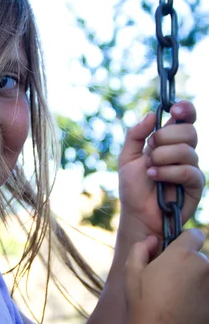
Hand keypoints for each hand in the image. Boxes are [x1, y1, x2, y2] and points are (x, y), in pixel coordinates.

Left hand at [118, 101, 204, 240]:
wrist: (136, 214)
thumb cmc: (133, 187)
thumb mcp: (127, 157)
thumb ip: (135, 134)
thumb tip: (152, 114)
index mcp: (169, 141)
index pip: (186, 118)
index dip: (185, 109)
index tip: (174, 110)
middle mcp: (183, 151)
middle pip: (189, 131)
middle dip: (165, 138)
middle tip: (150, 149)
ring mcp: (191, 167)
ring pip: (186, 150)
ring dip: (162, 158)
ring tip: (150, 169)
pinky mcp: (195, 185)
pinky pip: (188, 171)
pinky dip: (168, 172)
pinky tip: (154, 177)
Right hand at [125, 230, 208, 323]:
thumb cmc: (142, 302)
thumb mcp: (131, 271)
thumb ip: (140, 248)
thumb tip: (152, 240)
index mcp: (182, 254)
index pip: (195, 234)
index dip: (185, 241)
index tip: (176, 253)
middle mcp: (203, 266)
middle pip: (200, 257)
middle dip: (188, 265)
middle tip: (171, 281)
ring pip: (206, 276)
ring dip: (197, 281)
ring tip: (178, 297)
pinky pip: (208, 292)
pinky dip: (202, 296)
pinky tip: (186, 308)